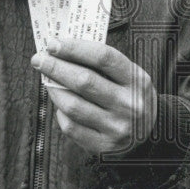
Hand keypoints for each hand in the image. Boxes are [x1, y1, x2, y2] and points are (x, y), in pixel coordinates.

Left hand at [30, 38, 157, 155]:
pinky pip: (71, 127)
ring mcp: (115, 127)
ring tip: (47, 81)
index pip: (103, 57)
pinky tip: (61, 104)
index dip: (75, 48)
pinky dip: (60, 113)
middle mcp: (128, 104)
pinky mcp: (103, 145)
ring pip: (73, 105)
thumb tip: (65, 51)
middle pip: (84, 81)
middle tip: (39, 59)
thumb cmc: (132, 97)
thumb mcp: (131, 76)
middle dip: (56, 67)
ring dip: (54, 90)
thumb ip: (104, 65)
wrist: (150, 134)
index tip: (54, 43)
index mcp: (136, 80)